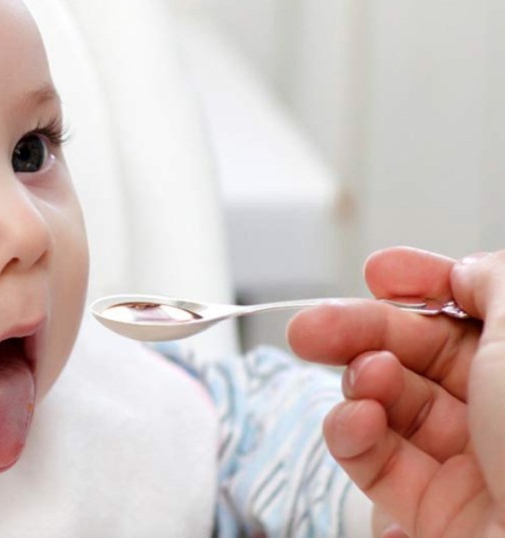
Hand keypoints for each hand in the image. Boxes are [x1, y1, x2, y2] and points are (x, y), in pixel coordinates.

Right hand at [287, 247, 504, 536]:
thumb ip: (491, 280)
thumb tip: (462, 270)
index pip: (470, 311)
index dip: (422, 284)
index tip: (377, 272)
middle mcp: (503, 410)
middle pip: (416, 353)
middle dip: (359, 331)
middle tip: (310, 326)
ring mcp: (467, 460)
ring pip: (388, 403)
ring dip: (359, 382)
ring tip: (363, 378)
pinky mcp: (430, 507)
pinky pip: (374, 460)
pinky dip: (352, 434)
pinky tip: (357, 419)